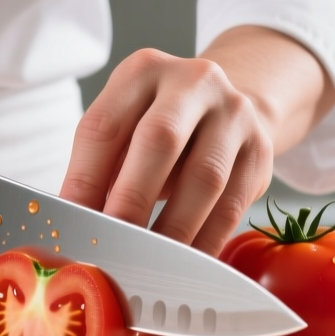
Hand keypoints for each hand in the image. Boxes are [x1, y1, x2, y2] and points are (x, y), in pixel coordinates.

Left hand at [59, 28, 334, 254]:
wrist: (228, 108)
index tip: (73, 224)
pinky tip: (185, 263)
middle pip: (160, 140)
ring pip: (205, 177)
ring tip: (147, 264)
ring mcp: (234, 114)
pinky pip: (233, 204)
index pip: (104, 126)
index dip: (85, 179)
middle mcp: (193, 82)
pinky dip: (206, 240)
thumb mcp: (126, 128)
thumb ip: (101, 170)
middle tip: (112, 244)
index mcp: (143, 71)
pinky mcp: (260, 150)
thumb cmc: (161, 125)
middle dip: (131, 200)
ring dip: (172, 229)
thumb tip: (78, 227)